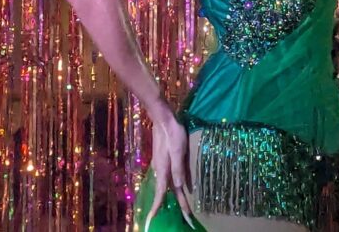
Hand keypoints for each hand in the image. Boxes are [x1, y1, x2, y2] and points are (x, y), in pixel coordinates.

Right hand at [144, 103, 195, 230]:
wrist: (163, 118)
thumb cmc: (172, 133)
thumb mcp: (178, 151)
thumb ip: (179, 169)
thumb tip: (180, 187)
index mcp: (163, 170)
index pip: (162, 194)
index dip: (158, 208)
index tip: (152, 221)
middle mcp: (161, 171)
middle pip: (168, 193)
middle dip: (177, 206)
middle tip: (186, 218)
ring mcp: (161, 166)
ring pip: (169, 186)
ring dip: (175, 198)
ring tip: (184, 208)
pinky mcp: (164, 161)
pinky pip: (169, 178)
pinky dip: (174, 187)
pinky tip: (179, 188)